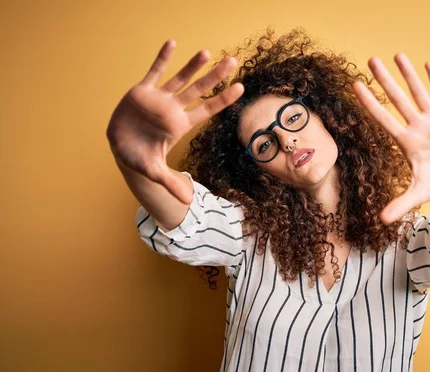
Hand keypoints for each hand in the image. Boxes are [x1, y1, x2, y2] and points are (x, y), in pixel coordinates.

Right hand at [106, 40, 243, 203]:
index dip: (223, 100)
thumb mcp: (154, 172)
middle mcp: (173, 109)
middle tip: (233, 62)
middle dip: (215, 77)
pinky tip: (172, 43)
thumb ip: (170, 182)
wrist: (120, 147)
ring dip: (192, 66)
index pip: (207, 110)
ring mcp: (159, 98)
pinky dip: (162, 58)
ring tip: (207, 52)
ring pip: (180, 79)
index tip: (241, 88)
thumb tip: (188, 201)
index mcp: (180, 125)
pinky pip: (154, 71)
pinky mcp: (142, 91)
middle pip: (199, 90)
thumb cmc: (140, 158)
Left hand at [352, 53, 429, 223]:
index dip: (369, 103)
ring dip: (408, 75)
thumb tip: (382, 221)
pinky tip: (428, 65)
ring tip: (397, 55)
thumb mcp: (417, 195)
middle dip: (385, 81)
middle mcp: (417, 128)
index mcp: (405, 143)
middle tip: (370, 60)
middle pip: (397, 100)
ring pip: (418, 93)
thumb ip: (400, 205)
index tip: (354, 86)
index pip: (382, 119)